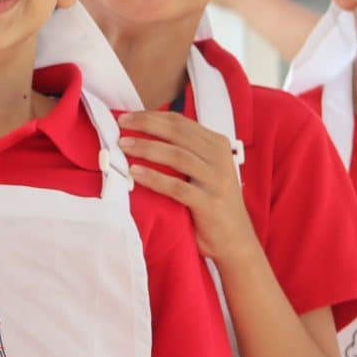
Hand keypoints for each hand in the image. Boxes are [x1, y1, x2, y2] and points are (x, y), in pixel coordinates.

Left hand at [116, 110, 256, 264]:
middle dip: (146, 125)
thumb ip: (185, 151)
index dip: (152, 116)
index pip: (181, 122)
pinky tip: (135, 173)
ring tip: (124, 145)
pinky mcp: (209, 203)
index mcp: (217, 145)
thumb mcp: (205, 170)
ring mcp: (216, 180)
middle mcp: (219, 158)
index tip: (127, 116)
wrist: (235, 240)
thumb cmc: (212, 202)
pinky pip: (177, 187)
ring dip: (147, 148)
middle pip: (178, 133)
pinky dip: (154, 178)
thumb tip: (147, 134)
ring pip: (177, 156)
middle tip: (121, 124)